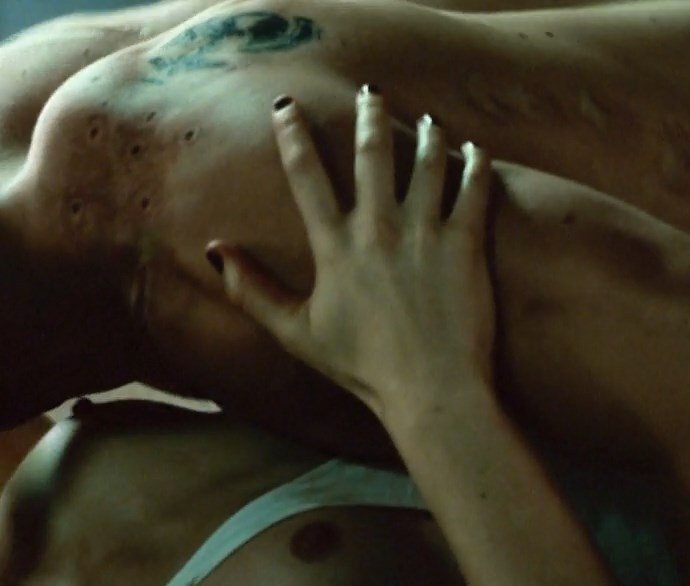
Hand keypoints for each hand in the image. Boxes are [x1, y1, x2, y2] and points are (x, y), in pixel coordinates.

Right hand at [207, 89, 495, 419]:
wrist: (430, 389)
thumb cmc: (360, 366)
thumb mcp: (295, 332)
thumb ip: (252, 290)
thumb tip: (215, 252)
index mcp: (334, 248)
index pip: (306, 177)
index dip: (293, 136)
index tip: (286, 107)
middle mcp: (378, 230)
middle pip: (371, 154)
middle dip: (370, 115)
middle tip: (372, 92)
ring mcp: (425, 233)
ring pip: (427, 162)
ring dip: (428, 135)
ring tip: (428, 121)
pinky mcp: (466, 245)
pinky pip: (473, 189)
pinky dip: (474, 163)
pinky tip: (474, 149)